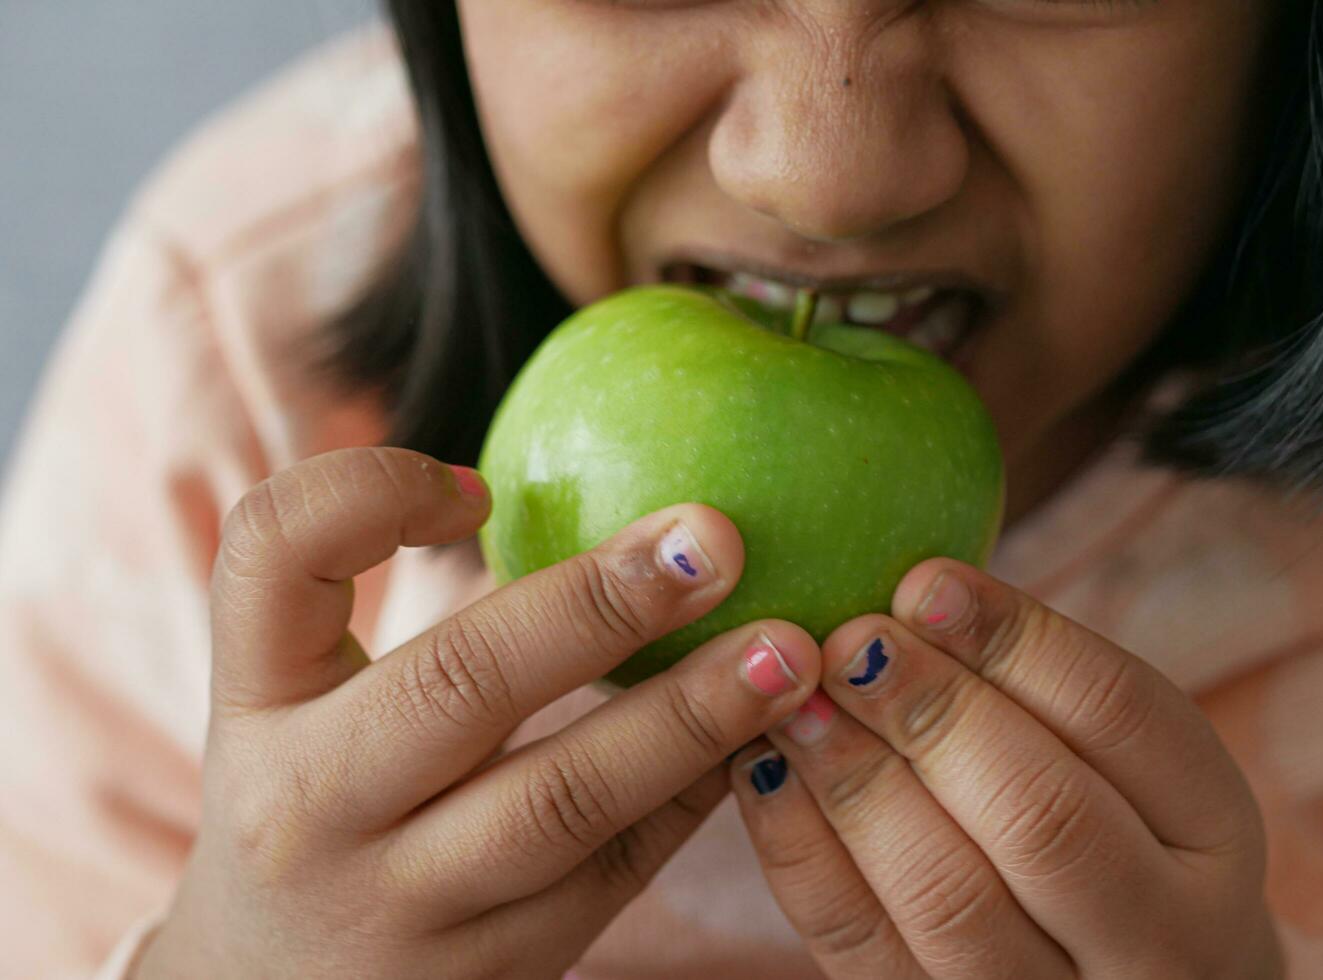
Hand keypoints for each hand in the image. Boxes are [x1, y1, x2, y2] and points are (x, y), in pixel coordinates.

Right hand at [136, 448, 821, 978]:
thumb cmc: (315, 809)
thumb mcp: (309, 715)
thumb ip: (407, 628)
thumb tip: (615, 524)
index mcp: (258, 700)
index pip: (272, 552)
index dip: (371, 488)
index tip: (481, 485)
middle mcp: (308, 803)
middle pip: (458, 683)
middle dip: (599, 605)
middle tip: (715, 541)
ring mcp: (398, 904)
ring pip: (563, 801)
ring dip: (688, 716)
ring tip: (786, 653)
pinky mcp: (490, 973)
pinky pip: (614, 872)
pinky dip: (694, 794)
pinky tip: (757, 736)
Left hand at [729, 558, 1282, 978]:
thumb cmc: (1110, 831)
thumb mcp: (1122, 760)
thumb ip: (1043, 688)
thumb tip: (914, 585)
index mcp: (1216, 833)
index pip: (1124, 716)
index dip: (1016, 640)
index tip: (923, 580)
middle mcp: (1165, 938)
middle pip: (1043, 817)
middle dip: (932, 715)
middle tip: (849, 641)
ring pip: (949, 899)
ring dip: (856, 783)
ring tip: (797, 701)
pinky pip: (863, 946)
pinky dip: (802, 852)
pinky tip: (765, 772)